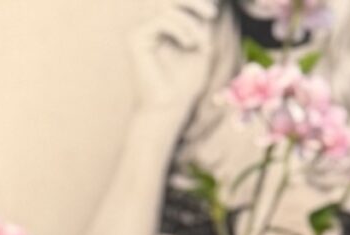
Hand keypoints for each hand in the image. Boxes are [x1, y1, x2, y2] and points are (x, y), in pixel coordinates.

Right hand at [125, 0, 222, 128]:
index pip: (176, 0)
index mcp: (159, 24)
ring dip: (191, 22)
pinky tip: (189, 44)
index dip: (195, 1)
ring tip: (201, 43)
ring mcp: (138, 30)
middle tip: (212, 15)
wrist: (169, 110)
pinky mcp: (135, 38)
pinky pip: (161, 19)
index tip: (214, 10)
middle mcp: (146, 24)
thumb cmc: (185, 83)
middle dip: (195, 2)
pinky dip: (180, 28)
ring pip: (166, 5)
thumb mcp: (201, 42)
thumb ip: (202, 17)